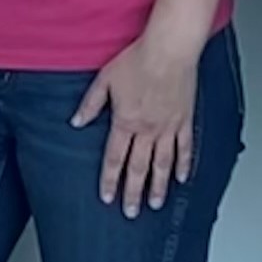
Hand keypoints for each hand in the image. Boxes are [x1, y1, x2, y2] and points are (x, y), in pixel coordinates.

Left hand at [72, 31, 198, 218]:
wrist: (169, 49)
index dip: (109, 180)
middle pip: (138, 168)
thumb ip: (90, 104)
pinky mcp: (185, 120)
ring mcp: (168, 127)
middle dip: (133, 192)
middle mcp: (148, 130)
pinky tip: (180, 178)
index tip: (107, 197)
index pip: (114, 159)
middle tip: (131, 212)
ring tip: (155, 204)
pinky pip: (185, 148)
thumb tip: (76, 122)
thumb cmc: (138, 59)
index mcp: (125, 122)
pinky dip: (183, 165)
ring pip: (162, 164)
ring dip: (157, 186)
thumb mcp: (104, 80)